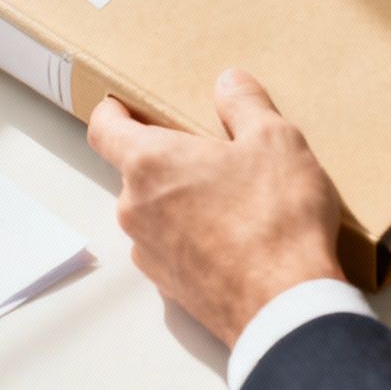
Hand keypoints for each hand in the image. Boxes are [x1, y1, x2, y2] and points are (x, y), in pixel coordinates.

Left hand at [86, 69, 344, 347]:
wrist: (286, 308)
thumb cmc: (276, 219)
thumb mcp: (275, 141)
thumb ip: (246, 104)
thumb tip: (230, 82)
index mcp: (151, 162)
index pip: (104, 129)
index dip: (113, 113)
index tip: (126, 106)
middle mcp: (136, 208)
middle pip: (135, 171)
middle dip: (167, 159)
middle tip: (211, 154)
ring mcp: (149, 253)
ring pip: (153, 212)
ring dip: (180, 201)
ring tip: (232, 199)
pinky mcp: (170, 288)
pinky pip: (172, 248)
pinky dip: (193, 238)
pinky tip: (236, 238)